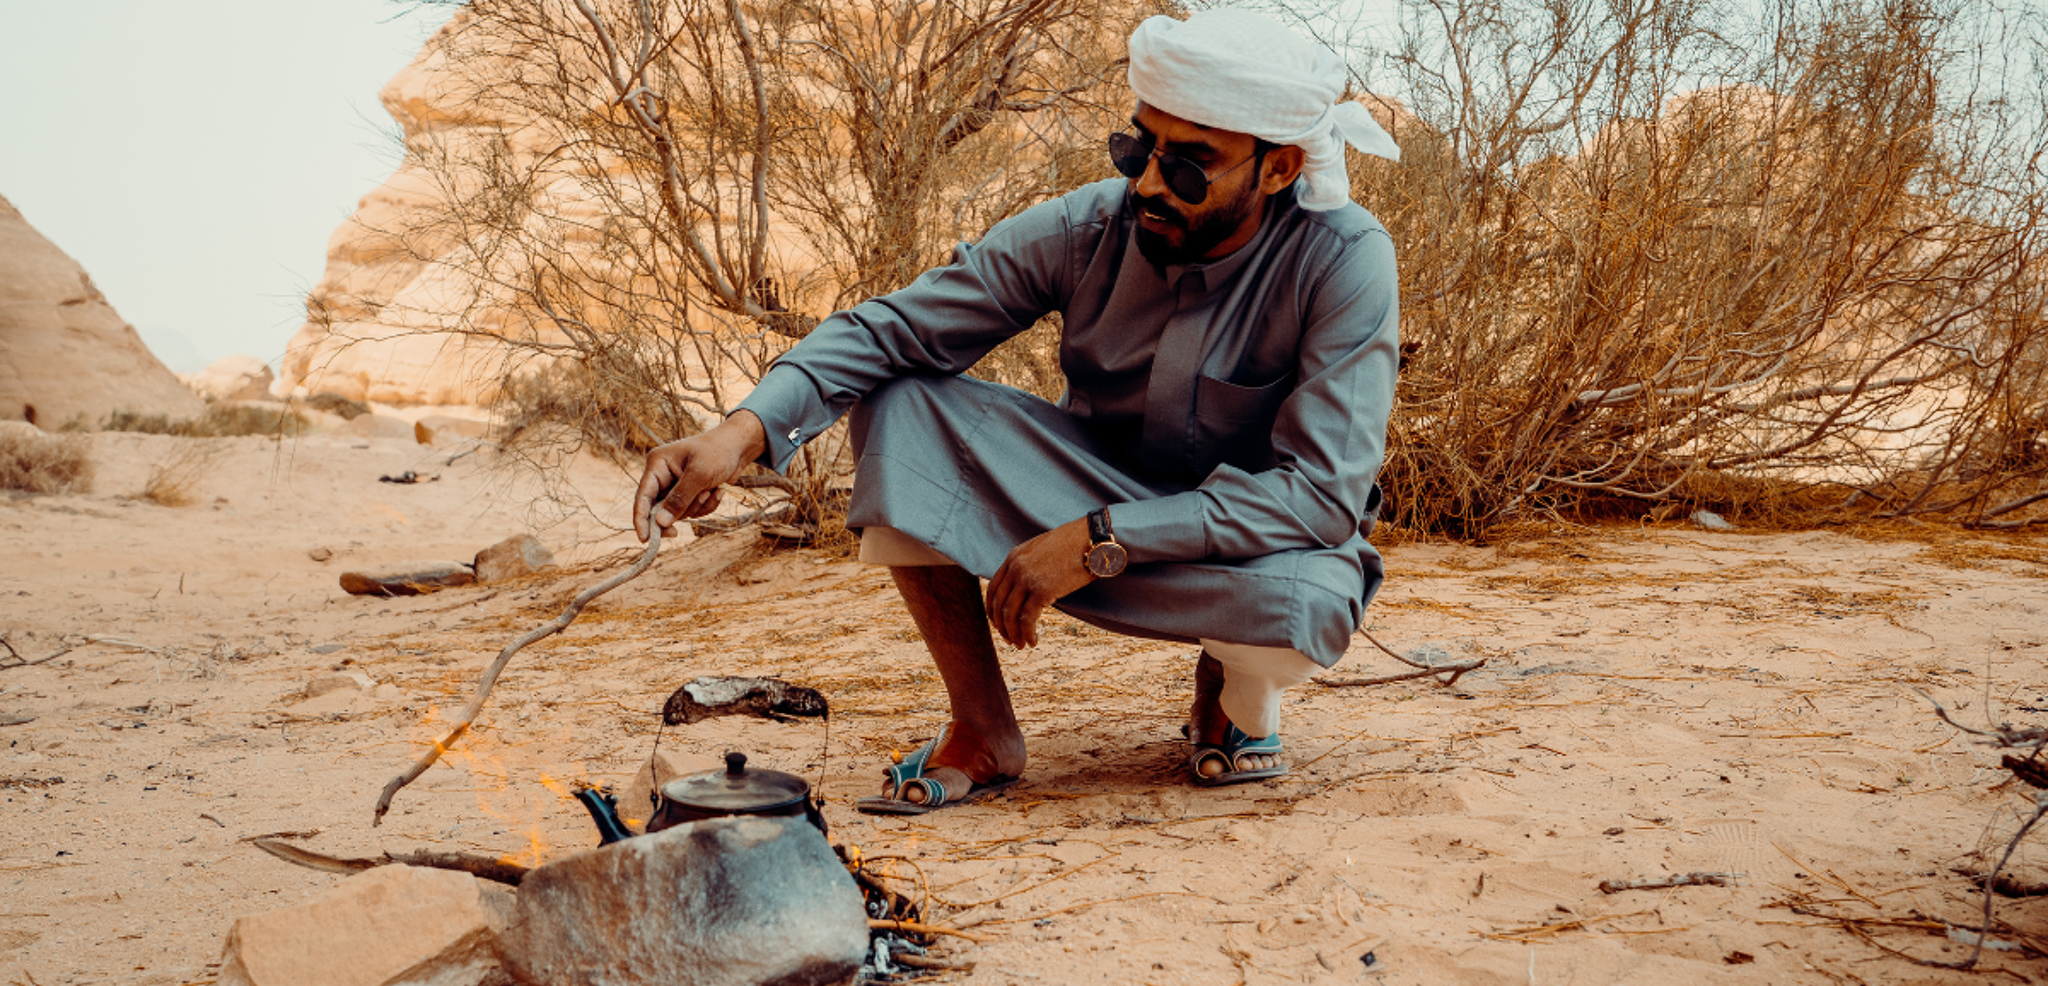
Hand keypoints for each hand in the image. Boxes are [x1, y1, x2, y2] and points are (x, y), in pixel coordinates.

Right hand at [633, 411, 767, 540]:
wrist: (740, 446)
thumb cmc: (718, 451)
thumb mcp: (700, 474)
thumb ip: (680, 498)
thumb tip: (660, 523)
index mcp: (658, 464)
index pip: (643, 496)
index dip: (641, 519)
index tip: (645, 539)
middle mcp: (663, 475)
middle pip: (659, 509)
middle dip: (679, 512)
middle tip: (677, 531)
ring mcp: (676, 485)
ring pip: (679, 512)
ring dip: (697, 507)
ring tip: (711, 490)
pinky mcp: (690, 493)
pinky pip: (693, 511)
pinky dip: (706, 506)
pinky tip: (718, 491)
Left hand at [984, 517, 1095, 647]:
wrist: (1091, 539)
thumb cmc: (1073, 544)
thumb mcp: (1042, 550)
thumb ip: (1029, 565)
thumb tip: (1028, 585)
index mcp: (1013, 557)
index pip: (993, 588)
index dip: (992, 610)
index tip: (998, 622)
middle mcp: (1015, 568)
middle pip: (999, 604)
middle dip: (1001, 625)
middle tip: (1009, 639)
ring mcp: (1027, 579)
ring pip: (1010, 615)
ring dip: (1013, 634)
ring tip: (1020, 644)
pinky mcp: (1042, 591)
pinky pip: (1027, 619)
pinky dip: (1027, 634)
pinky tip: (1032, 641)